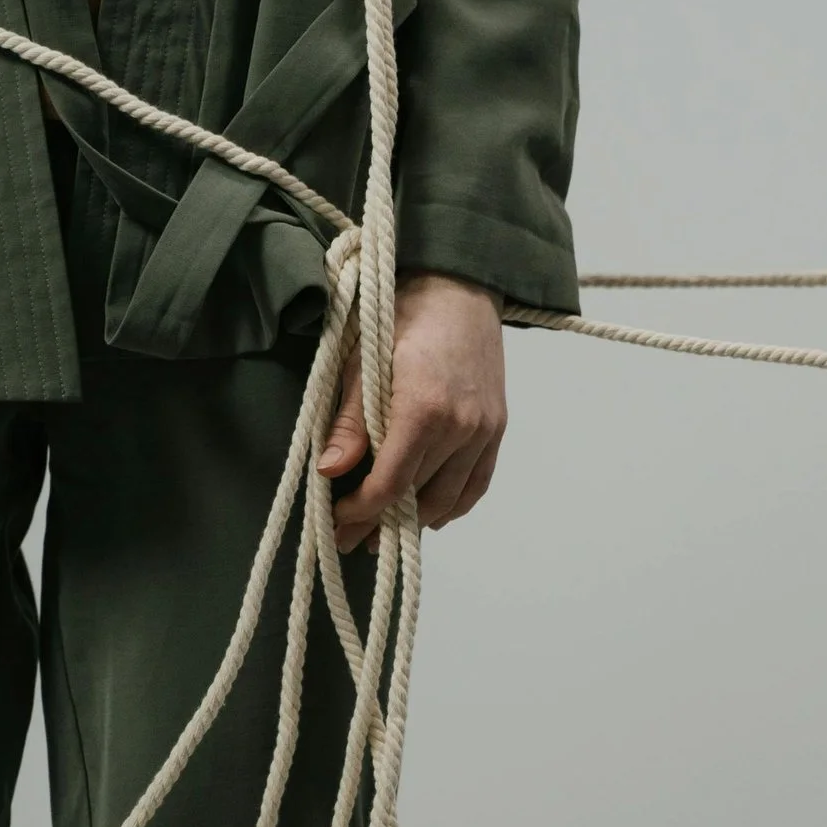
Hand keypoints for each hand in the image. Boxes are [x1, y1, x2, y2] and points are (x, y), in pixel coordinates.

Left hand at [320, 273, 506, 552]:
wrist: (459, 287)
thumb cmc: (403, 316)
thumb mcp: (363, 363)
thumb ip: (351, 422)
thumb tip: (329, 470)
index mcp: (424, 408)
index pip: (391, 483)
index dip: (361, 510)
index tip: (337, 520)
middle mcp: (462, 426)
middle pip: (417, 496)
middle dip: (379, 522)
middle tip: (349, 538)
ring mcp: (485, 430)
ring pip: (449, 498)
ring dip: (416, 521)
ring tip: (385, 533)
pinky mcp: (497, 428)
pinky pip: (477, 484)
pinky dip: (453, 505)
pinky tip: (429, 515)